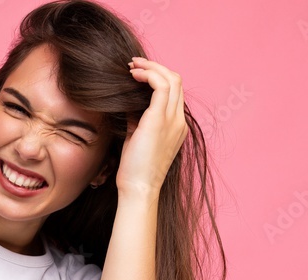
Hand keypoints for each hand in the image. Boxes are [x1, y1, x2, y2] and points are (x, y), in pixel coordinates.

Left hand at [116, 56, 188, 196]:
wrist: (139, 188)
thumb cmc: (135, 169)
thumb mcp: (137, 138)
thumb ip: (138, 119)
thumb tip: (128, 102)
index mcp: (177, 126)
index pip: (174, 92)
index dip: (158, 77)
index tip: (138, 74)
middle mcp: (179, 121)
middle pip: (176, 81)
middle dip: (155, 67)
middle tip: (134, 65)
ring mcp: (172, 120)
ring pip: (172, 79)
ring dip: (151, 67)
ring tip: (132, 66)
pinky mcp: (159, 121)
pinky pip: (160, 86)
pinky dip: (148, 75)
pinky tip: (134, 75)